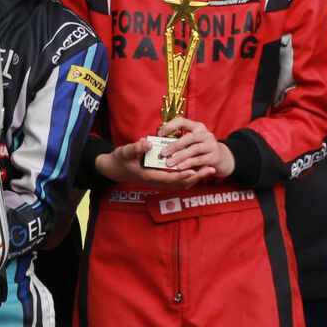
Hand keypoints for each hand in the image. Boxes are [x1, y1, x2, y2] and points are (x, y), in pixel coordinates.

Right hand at [95, 137, 216, 190]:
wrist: (114, 169)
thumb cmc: (120, 160)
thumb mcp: (125, 152)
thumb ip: (136, 148)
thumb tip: (148, 143)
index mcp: (149, 176)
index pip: (170, 178)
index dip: (184, 175)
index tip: (196, 170)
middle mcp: (156, 182)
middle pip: (181, 183)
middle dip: (196, 177)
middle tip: (211, 169)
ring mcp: (159, 181)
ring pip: (181, 184)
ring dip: (196, 178)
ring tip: (209, 169)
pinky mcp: (161, 179)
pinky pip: (178, 180)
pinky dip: (189, 177)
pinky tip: (198, 169)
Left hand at [155, 117, 235, 177]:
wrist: (222, 158)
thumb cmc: (200, 149)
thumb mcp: (192, 141)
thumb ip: (179, 140)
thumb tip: (158, 143)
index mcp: (197, 127)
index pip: (182, 121)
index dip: (170, 126)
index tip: (159, 134)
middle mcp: (205, 134)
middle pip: (189, 137)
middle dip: (174, 145)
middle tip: (163, 153)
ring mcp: (211, 145)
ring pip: (194, 149)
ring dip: (180, 156)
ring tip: (169, 163)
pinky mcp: (214, 156)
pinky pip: (200, 160)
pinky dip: (189, 164)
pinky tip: (180, 168)